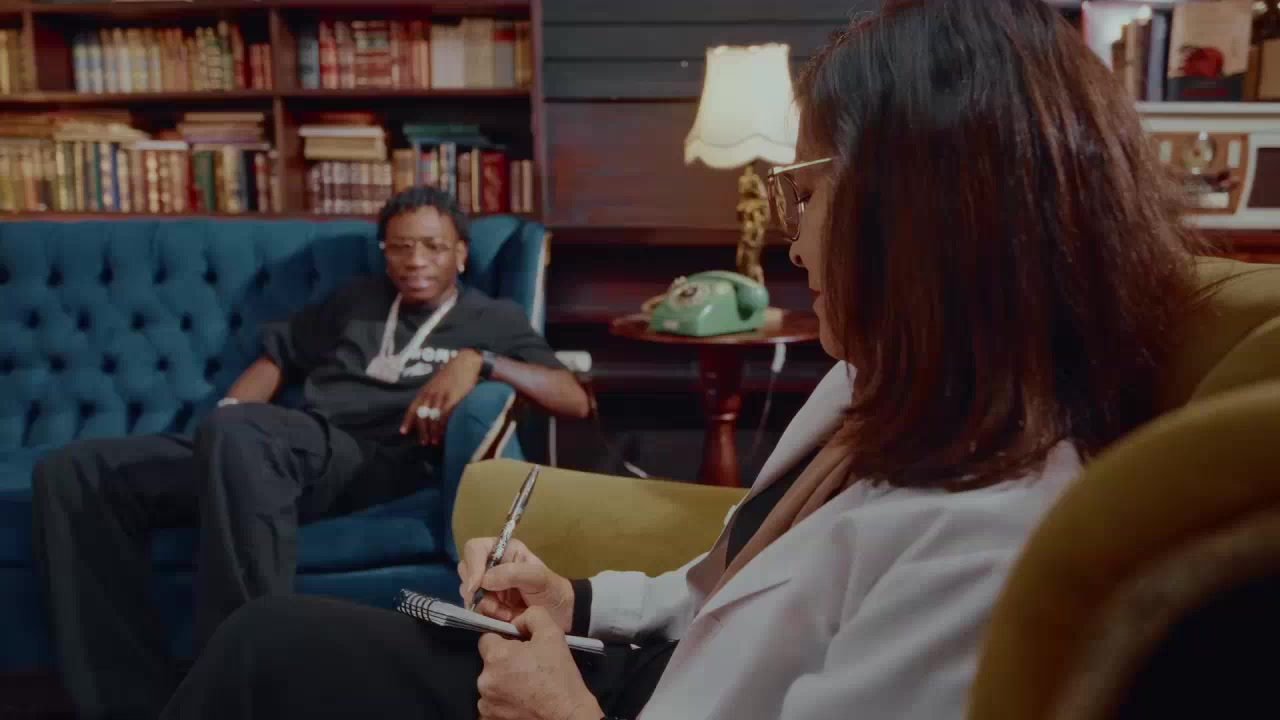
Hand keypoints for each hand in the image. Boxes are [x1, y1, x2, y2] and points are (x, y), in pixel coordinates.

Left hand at [400, 349, 483, 445]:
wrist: (465, 362)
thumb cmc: (453, 373)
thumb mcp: (437, 383)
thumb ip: (432, 394)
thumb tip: (429, 408)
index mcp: (425, 390)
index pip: (412, 408)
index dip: (407, 420)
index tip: (403, 432)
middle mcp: (430, 394)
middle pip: (421, 416)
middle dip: (421, 431)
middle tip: (423, 442)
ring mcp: (440, 396)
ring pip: (431, 418)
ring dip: (431, 432)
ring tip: (433, 442)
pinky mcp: (452, 398)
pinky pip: (444, 416)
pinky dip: (442, 427)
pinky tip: (442, 434)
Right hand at [459, 537, 574, 631]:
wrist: (562, 617)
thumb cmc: (553, 590)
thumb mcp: (539, 577)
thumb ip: (513, 573)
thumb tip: (484, 579)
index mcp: (504, 551)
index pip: (475, 549)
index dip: (472, 565)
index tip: (477, 586)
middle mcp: (492, 566)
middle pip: (466, 571)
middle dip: (476, 589)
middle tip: (494, 601)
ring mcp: (488, 587)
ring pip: (468, 593)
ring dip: (485, 605)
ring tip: (506, 612)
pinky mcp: (488, 606)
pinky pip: (476, 610)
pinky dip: (488, 616)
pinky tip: (505, 618)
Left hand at [477, 608, 603, 719]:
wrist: (566, 716)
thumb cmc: (559, 676)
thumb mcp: (553, 634)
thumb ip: (532, 616)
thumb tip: (517, 621)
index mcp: (496, 656)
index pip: (487, 638)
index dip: (504, 640)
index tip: (520, 649)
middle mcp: (484, 680)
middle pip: (490, 662)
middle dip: (505, 663)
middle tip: (529, 668)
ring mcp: (486, 702)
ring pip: (491, 683)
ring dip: (503, 683)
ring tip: (527, 687)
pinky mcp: (489, 718)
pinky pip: (492, 703)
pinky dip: (503, 701)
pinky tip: (521, 701)